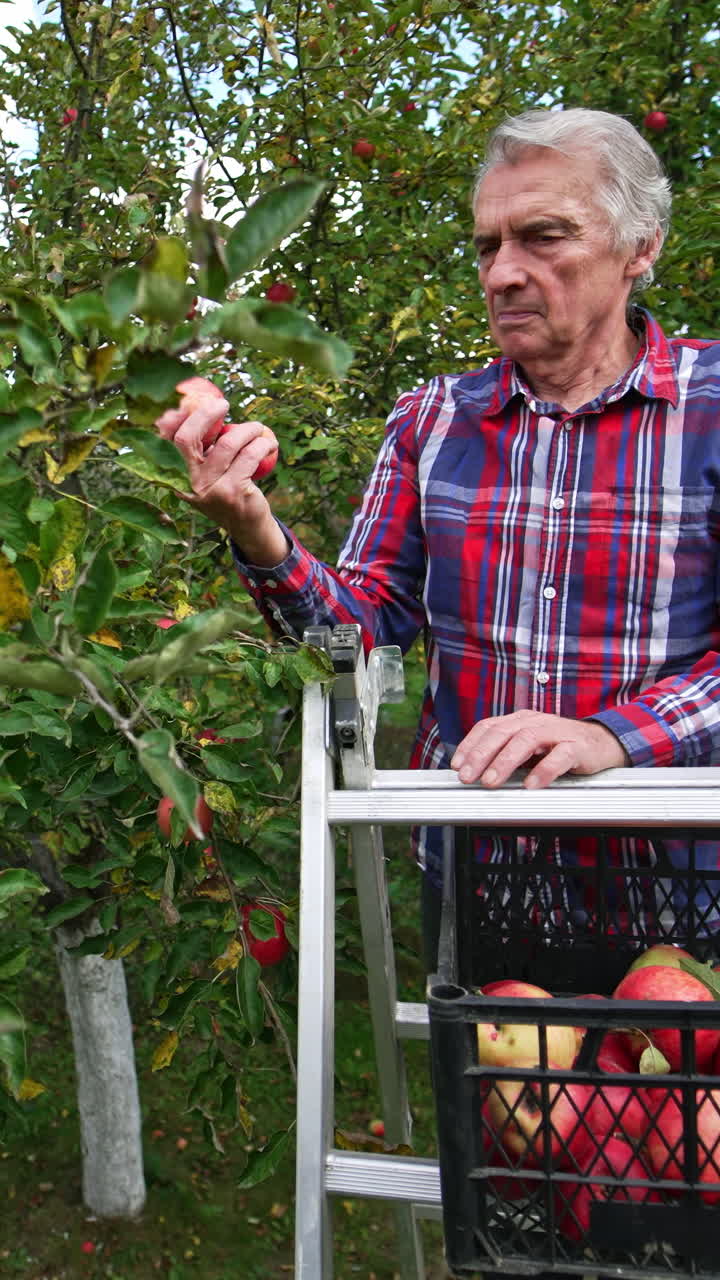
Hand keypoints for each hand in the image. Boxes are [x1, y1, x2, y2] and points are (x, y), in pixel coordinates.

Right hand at [154, 380, 287, 566]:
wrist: (246, 525)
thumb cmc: (226, 489)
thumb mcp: (207, 472)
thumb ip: (201, 448)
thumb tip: (199, 406)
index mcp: (175, 475)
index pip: (166, 441)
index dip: (172, 417)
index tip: (189, 401)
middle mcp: (187, 483)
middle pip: (186, 439)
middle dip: (204, 414)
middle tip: (224, 405)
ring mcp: (208, 489)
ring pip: (227, 444)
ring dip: (248, 429)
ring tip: (258, 428)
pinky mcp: (232, 492)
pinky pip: (249, 456)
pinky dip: (262, 444)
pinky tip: (269, 443)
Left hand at [450, 711, 627, 789]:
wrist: (602, 744)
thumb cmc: (560, 747)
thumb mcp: (529, 747)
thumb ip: (506, 754)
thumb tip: (476, 771)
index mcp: (520, 720)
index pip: (489, 726)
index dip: (470, 745)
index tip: (457, 765)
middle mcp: (535, 722)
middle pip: (502, 732)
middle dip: (481, 755)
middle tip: (468, 776)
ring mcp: (556, 732)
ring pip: (526, 740)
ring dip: (505, 761)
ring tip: (491, 781)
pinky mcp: (577, 747)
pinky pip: (559, 757)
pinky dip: (543, 771)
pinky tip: (531, 785)